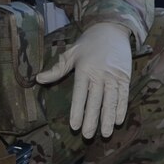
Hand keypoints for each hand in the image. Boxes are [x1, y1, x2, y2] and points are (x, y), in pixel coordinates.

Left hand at [35, 21, 133, 138]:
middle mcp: (100, 74)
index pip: (80, 94)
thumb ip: (57, 69)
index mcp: (85, 69)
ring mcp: (114, 76)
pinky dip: (121, 108)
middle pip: (96, 101)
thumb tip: (39, 79)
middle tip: (87, 135)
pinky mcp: (125, 77)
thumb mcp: (71, 53)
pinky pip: (124, 95)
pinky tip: (118, 120)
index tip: (74, 126)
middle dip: (92, 119)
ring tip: (105, 133)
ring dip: (108, 118)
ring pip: (111, 101)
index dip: (78, 110)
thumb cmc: (89, 43)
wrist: (112, 28)